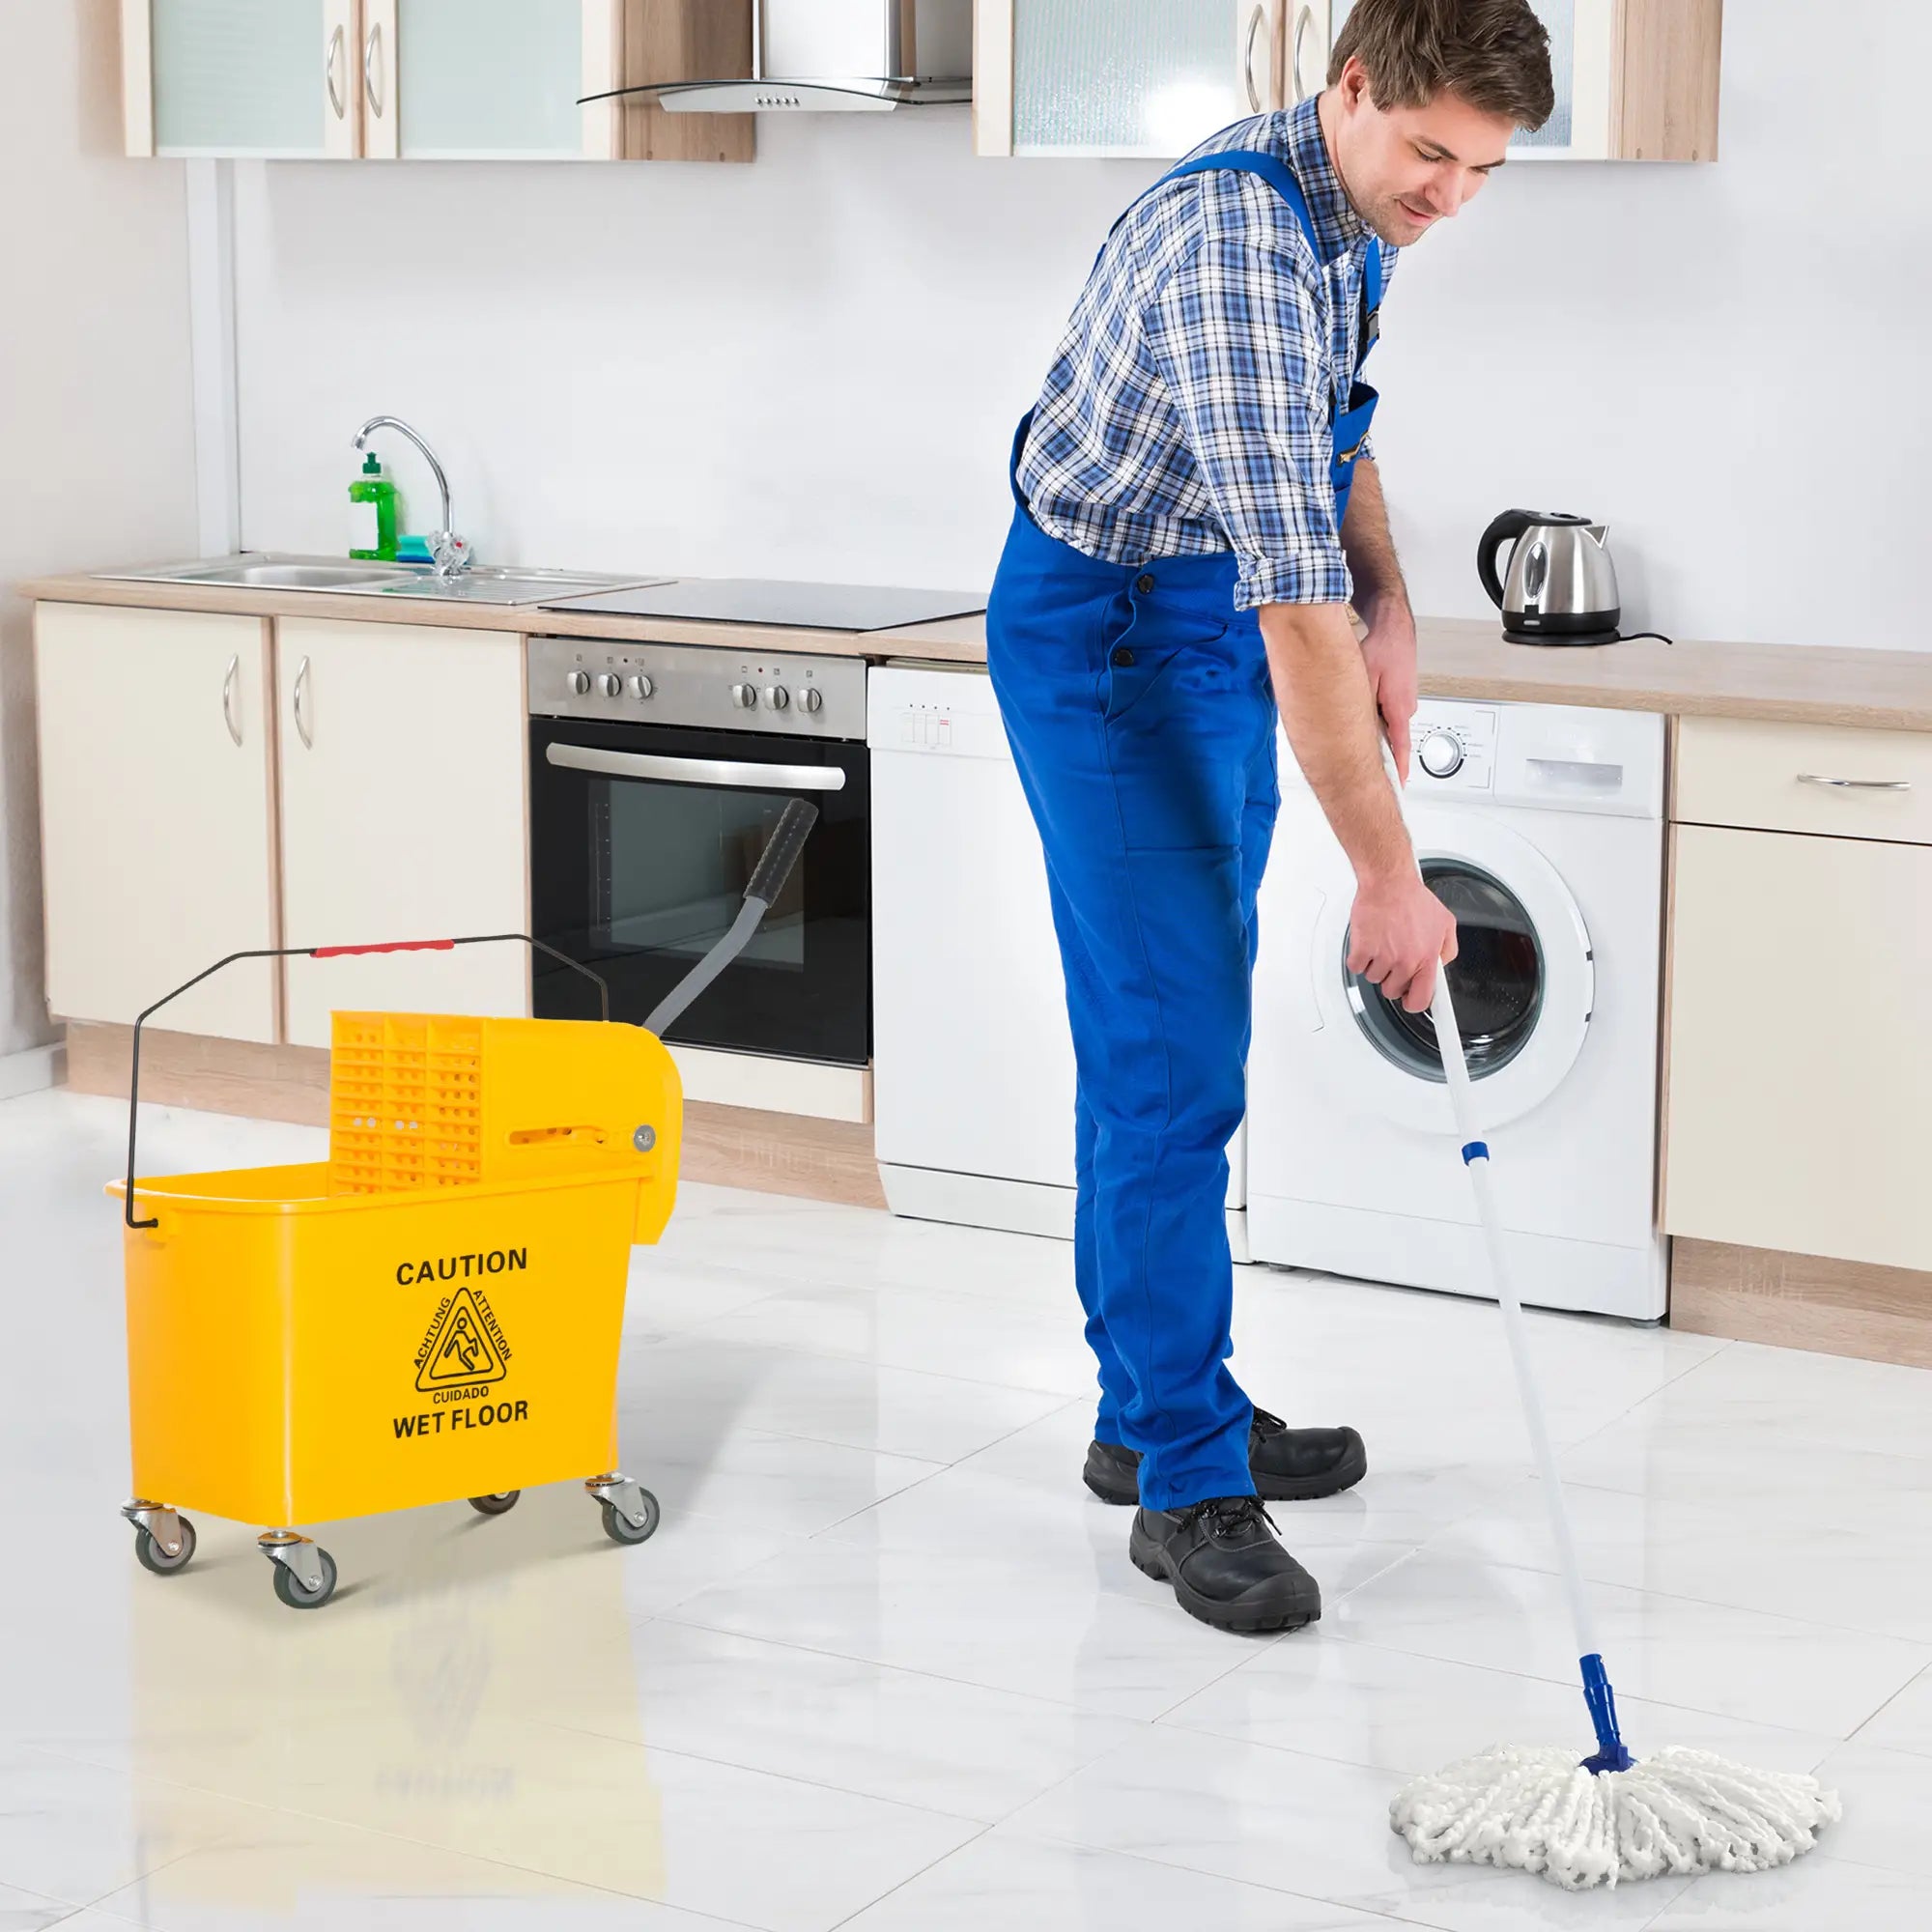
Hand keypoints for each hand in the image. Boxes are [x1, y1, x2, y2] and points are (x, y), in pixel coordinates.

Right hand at [1348, 871, 1457, 1013]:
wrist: (1389, 883)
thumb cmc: (1413, 899)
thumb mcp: (1445, 923)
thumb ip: (1447, 949)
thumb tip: (1440, 966)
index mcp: (1427, 958)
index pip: (1421, 998)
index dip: (1414, 1003)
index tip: (1410, 1002)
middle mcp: (1405, 961)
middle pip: (1393, 990)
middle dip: (1392, 978)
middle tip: (1393, 958)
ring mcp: (1383, 957)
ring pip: (1374, 978)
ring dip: (1375, 965)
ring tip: (1382, 943)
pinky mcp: (1363, 950)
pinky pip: (1357, 967)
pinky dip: (1359, 957)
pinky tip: (1369, 942)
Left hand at [1359, 609, 1417, 782]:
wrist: (1394, 628)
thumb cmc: (1383, 648)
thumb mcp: (1363, 677)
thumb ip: (1357, 702)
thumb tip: (1343, 719)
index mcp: (1399, 708)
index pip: (1401, 747)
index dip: (1399, 770)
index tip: (1398, 786)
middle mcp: (1405, 708)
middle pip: (1392, 740)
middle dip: (1380, 756)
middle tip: (1367, 772)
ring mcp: (1404, 702)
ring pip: (1387, 726)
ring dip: (1375, 734)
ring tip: (1357, 739)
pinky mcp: (1398, 696)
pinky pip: (1387, 715)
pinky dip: (1376, 720)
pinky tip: (1362, 715)